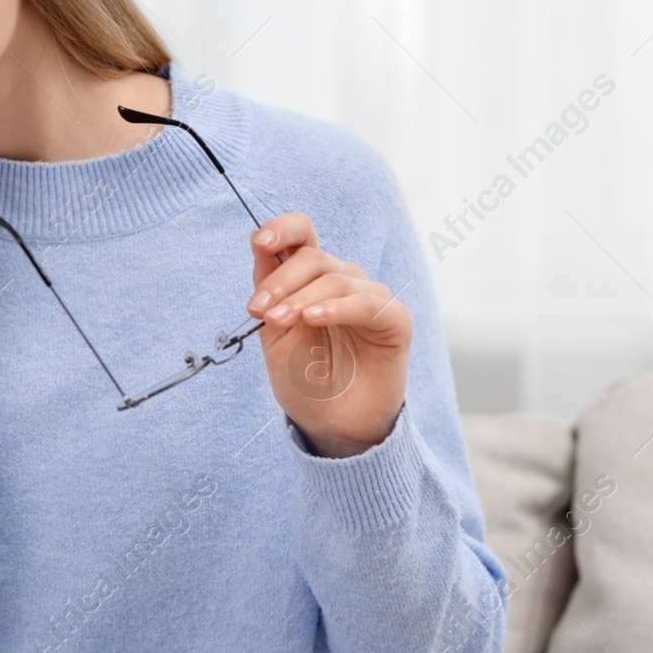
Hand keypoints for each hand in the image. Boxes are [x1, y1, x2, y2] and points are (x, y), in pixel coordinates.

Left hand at [246, 212, 411, 457]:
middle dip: (280, 281)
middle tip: (258, 310)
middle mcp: (344, 281)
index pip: (303, 233)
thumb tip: (257, 239)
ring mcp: (371, 298)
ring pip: (335, 279)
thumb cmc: (304, 377)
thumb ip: (268, 286)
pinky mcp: (394, 320)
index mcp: (313, 278)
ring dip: (300, 298)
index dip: (282, 229)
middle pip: (313, 258)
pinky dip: (336, 308)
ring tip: (277, 322)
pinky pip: (366, 303)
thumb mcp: (274, 329)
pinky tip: (313, 319)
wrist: (329, 423)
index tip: (259, 242)